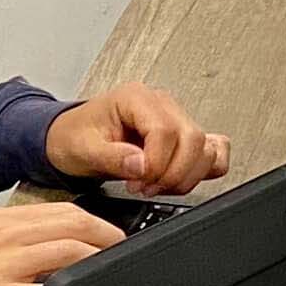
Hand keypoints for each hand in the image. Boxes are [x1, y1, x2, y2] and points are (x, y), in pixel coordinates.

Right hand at [0, 204, 123, 285]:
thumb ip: (14, 240)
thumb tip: (52, 246)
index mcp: (2, 221)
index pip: (62, 210)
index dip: (97, 219)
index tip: (114, 232)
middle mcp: (5, 237)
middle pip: (72, 224)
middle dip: (108, 236)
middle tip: (126, 251)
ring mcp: (1, 265)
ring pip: (66, 251)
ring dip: (98, 261)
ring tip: (114, 273)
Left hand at [46, 86, 230, 197]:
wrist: (72, 137)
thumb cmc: (75, 136)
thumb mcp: (83, 148)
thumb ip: (113, 157)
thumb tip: (142, 165)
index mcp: (136, 98)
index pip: (165, 130)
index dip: (156, 164)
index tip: (139, 182)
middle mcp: (161, 104)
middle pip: (192, 138)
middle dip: (172, 173)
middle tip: (146, 187)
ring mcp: (176, 118)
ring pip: (205, 147)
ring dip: (186, 176)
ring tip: (156, 185)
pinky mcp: (183, 135)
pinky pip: (214, 149)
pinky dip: (205, 169)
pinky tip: (180, 178)